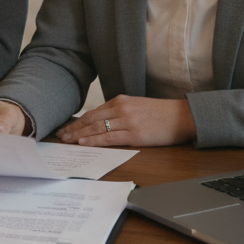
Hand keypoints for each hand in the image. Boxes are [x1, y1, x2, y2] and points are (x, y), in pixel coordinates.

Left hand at [56, 95, 195, 146]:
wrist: (182, 116)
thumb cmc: (162, 113)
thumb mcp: (138, 106)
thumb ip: (121, 111)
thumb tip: (104, 122)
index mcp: (121, 100)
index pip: (94, 112)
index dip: (78, 120)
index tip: (67, 127)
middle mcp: (122, 108)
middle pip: (91, 119)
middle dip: (74, 127)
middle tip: (60, 135)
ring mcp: (127, 121)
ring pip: (97, 128)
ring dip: (79, 134)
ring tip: (67, 140)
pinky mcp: (134, 134)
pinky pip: (109, 138)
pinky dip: (94, 140)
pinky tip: (84, 143)